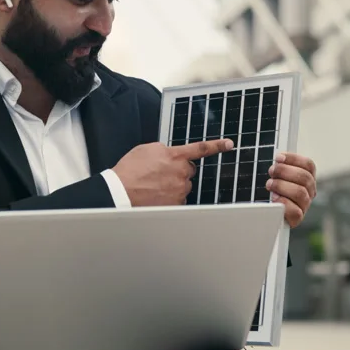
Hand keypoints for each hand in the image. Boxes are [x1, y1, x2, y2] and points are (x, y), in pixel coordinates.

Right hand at [113, 138, 233, 206]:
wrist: (121, 192)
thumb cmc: (129, 171)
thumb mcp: (146, 149)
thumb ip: (164, 149)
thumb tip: (169, 154)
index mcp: (175, 156)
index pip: (201, 149)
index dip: (217, 146)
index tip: (228, 145)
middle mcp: (181, 173)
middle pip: (188, 170)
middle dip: (179, 171)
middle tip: (160, 174)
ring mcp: (180, 190)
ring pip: (182, 186)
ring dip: (173, 185)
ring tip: (153, 186)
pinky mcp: (176, 204)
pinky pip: (177, 199)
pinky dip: (168, 198)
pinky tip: (155, 196)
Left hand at [266, 152, 316, 227]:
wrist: (264, 214)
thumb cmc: (270, 192)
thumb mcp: (275, 177)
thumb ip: (279, 167)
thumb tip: (276, 157)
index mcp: (307, 178)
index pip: (308, 165)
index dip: (294, 159)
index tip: (278, 157)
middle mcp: (309, 191)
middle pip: (305, 177)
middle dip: (285, 171)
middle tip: (271, 171)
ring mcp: (304, 205)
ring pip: (300, 193)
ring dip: (282, 186)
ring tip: (269, 185)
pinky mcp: (297, 219)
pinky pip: (295, 211)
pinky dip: (284, 203)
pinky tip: (274, 199)